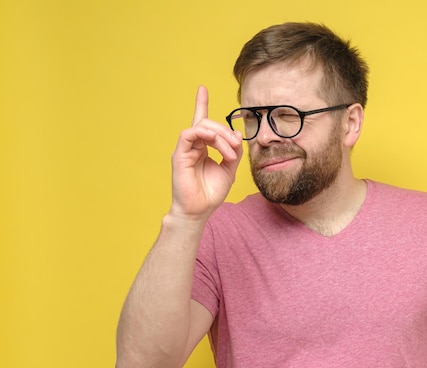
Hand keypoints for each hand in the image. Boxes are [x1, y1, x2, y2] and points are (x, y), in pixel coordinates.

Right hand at [169, 86, 242, 220]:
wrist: (199, 210)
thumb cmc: (211, 193)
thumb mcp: (229, 170)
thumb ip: (234, 151)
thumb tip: (237, 134)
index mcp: (203, 147)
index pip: (201, 122)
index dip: (201, 104)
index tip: (202, 88)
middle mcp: (193, 146)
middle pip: (208, 123)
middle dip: (226, 132)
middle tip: (236, 147)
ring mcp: (185, 149)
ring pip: (201, 126)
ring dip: (220, 136)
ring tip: (230, 152)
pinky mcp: (179, 155)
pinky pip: (189, 134)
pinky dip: (205, 135)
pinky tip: (216, 144)